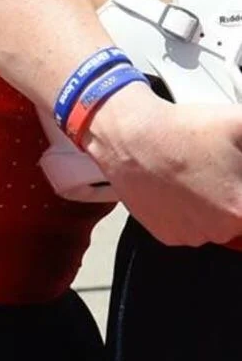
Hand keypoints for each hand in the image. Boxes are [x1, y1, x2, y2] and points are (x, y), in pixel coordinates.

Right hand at [84, 83, 241, 245]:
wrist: (129, 135)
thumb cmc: (182, 130)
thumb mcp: (237, 123)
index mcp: (240, 208)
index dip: (240, 188)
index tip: (232, 174)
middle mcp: (220, 230)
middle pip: (240, 217)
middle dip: (235, 192)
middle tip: (220, 167)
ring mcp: (192, 236)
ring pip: (219, 224)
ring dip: (217, 203)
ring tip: (200, 171)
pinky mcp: (168, 235)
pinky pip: (192, 229)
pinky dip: (192, 211)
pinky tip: (183, 185)